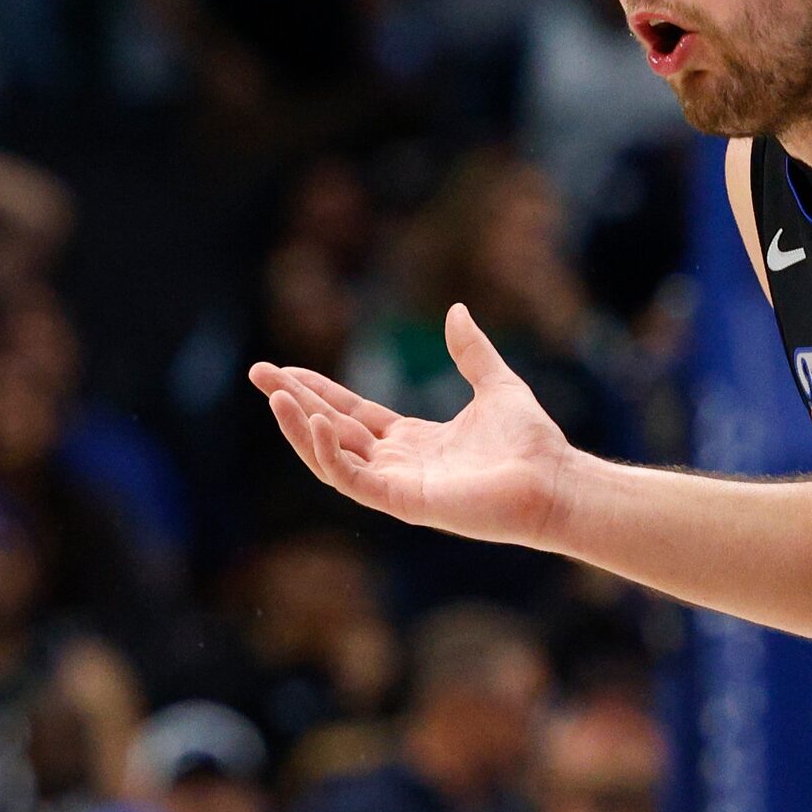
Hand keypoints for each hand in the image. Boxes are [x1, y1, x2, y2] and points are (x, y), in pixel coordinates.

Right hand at [250, 305, 575, 548]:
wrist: (554, 479)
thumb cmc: (532, 443)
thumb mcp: (496, 383)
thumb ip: (471, 351)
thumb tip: (456, 310)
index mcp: (413, 440)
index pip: (351, 413)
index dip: (316, 390)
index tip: (284, 368)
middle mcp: (398, 463)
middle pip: (331, 430)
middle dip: (293, 402)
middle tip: (257, 373)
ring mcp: (398, 485)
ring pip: (331, 456)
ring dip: (299, 427)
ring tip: (273, 394)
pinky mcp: (404, 501)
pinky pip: (353, 479)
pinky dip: (328, 452)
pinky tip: (313, 421)